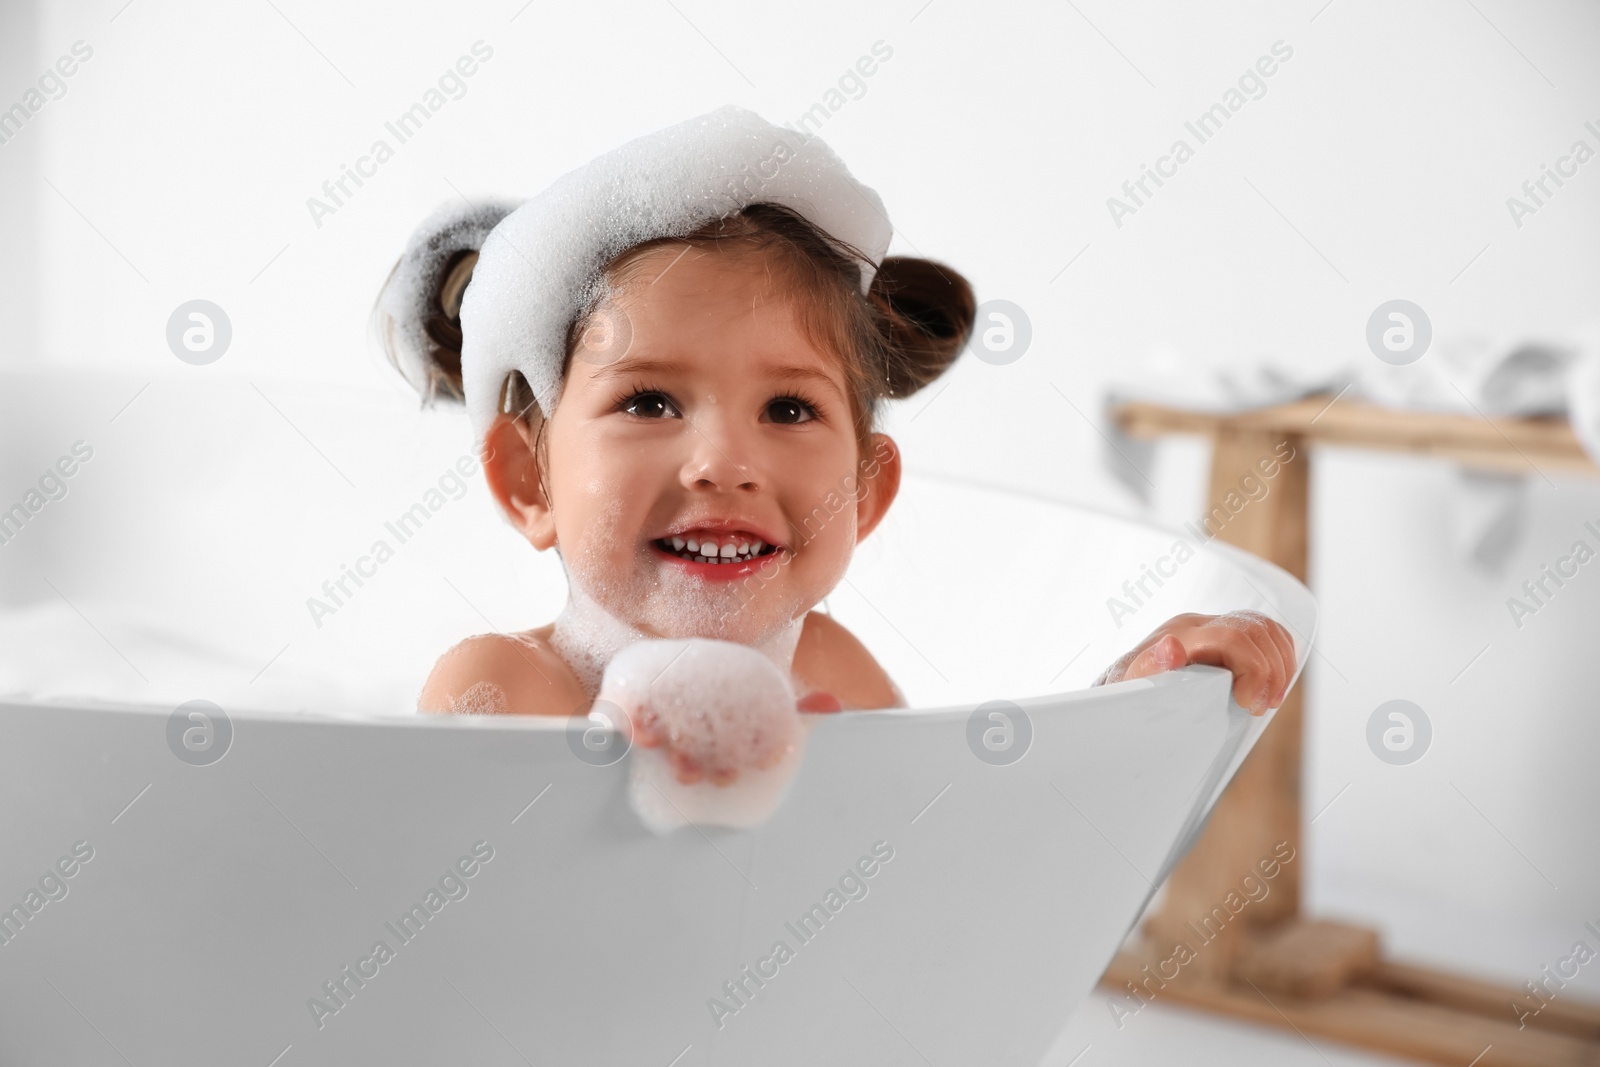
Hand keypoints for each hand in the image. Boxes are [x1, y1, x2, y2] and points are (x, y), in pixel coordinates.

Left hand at [1095, 611, 1294, 714]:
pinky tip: (1271, 684)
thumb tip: (1170, 647)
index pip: (1232, 636)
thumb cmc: (1125, 695)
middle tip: (1261, 707)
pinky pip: (1263, 633)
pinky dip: (1278, 655)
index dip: (1254, 668)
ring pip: (1263, 628)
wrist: (1118, 690)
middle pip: (1254, 629)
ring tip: (1269, 699)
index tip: (1249, 704)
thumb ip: (1147, 669)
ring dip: (1278, 664)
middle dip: (1270, 671)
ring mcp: (1210, 629)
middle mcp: (1195, 626)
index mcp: (1177, 636)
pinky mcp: (1221, 638)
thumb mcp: (1127, 689)